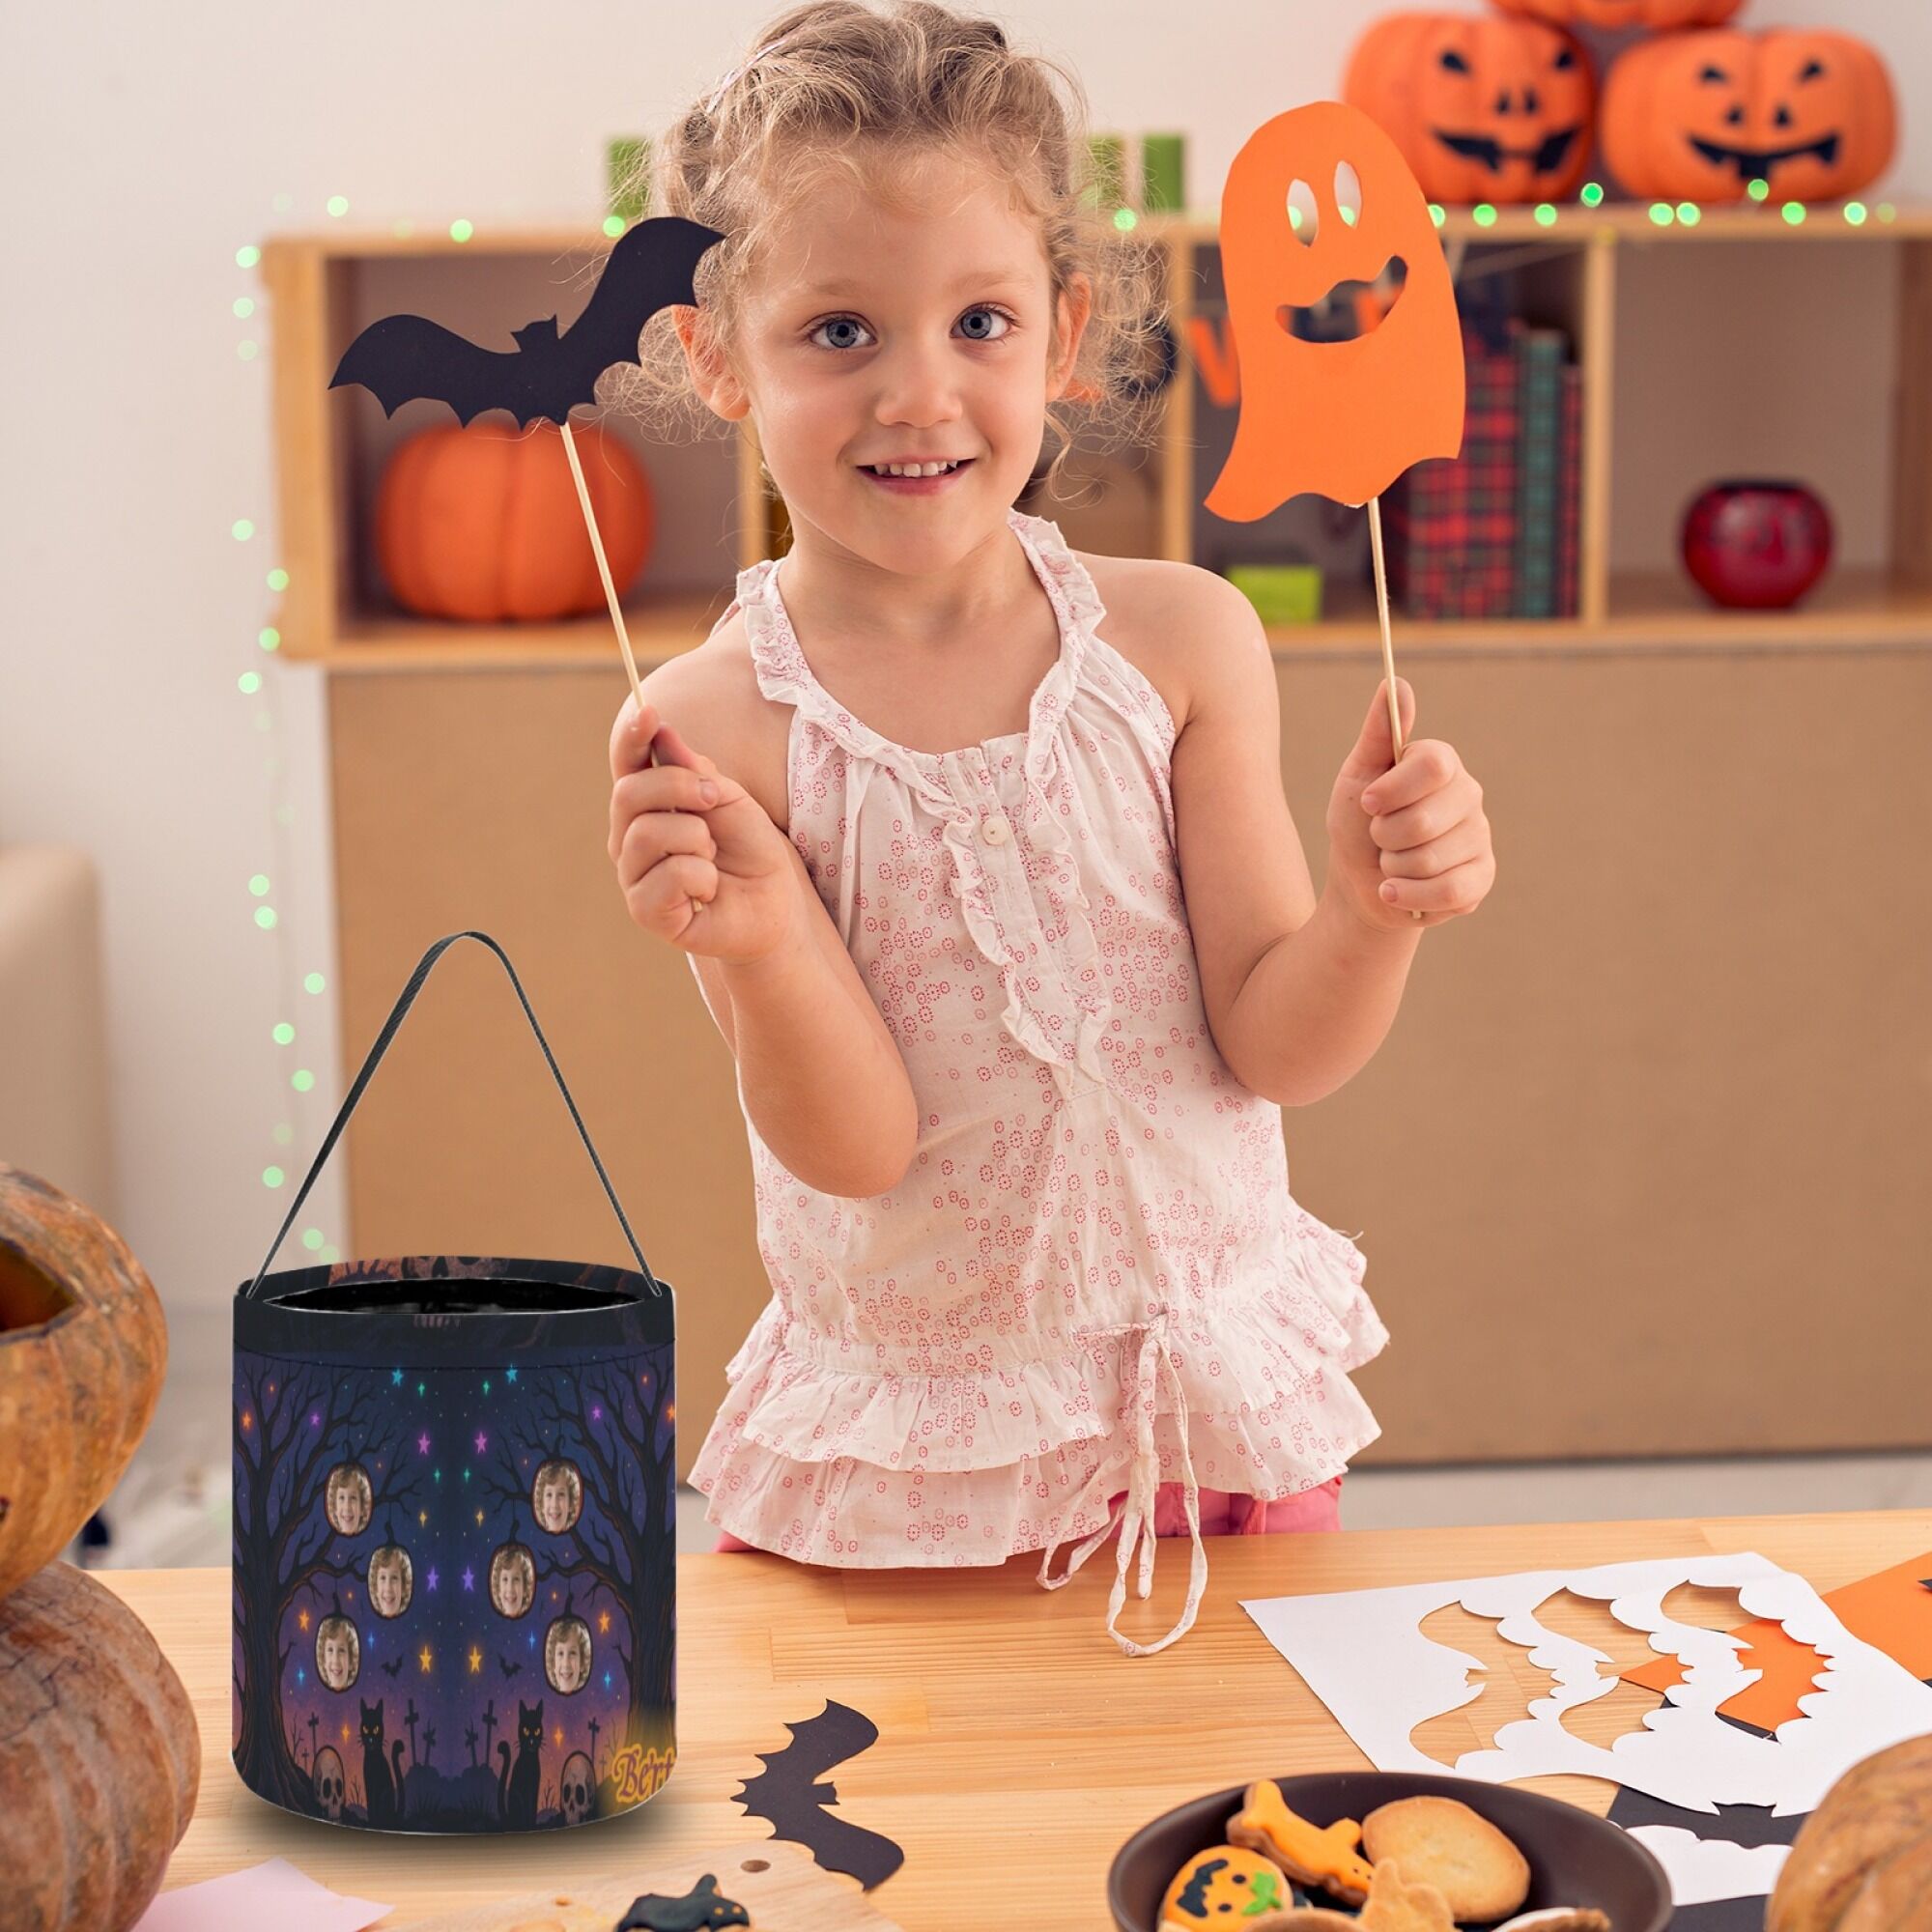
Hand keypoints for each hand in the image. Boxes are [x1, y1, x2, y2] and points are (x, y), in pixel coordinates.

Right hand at [606, 695, 798, 964]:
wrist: (774, 904)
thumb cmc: (749, 850)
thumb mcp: (730, 800)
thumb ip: (695, 772)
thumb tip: (662, 733)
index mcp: (647, 806)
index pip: (626, 765)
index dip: (632, 738)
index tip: (649, 713)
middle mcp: (629, 838)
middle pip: (628, 794)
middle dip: (678, 786)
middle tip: (713, 798)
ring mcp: (633, 876)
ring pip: (646, 834)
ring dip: (697, 839)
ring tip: (713, 856)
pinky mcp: (645, 911)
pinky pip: (668, 876)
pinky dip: (702, 877)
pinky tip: (709, 889)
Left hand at [1325, 677, 1494, 931]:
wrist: (1362, 885)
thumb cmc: (1358, 824)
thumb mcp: (1357, 776)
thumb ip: (1377, 732)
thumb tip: (1395, 683)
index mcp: (1440, 763)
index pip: (1433, 765)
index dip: (1393, 791)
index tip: (1368, 803)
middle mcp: (1468, 794)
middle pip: (1426, 819)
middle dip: (1385, 837)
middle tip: (1379, 837)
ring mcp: (1479, 836)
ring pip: (1431, 859)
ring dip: (1393, 868)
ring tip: (1390, 863)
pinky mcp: (1481, 877)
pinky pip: (1448, 891)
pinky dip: (1408, 896)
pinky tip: (1395, 891)